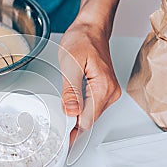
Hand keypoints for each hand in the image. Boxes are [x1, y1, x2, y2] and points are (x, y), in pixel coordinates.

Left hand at [59, 23, 121, 143]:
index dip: (72, 130)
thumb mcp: (71, 64)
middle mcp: (110, 92)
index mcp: (103, 88)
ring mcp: (109, 92)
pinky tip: (71, 107)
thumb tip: (71, 113)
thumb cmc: (82, 40)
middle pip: (89, 120)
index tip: (60, 139)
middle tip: (55, 128)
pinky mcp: (104, 90)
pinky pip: (91, 107)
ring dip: (76, 117)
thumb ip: (71, 91)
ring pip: (90, 115)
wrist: (91, 28)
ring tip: (62, 113)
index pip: (87, 121)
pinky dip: (80, 109)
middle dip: (73, 125)